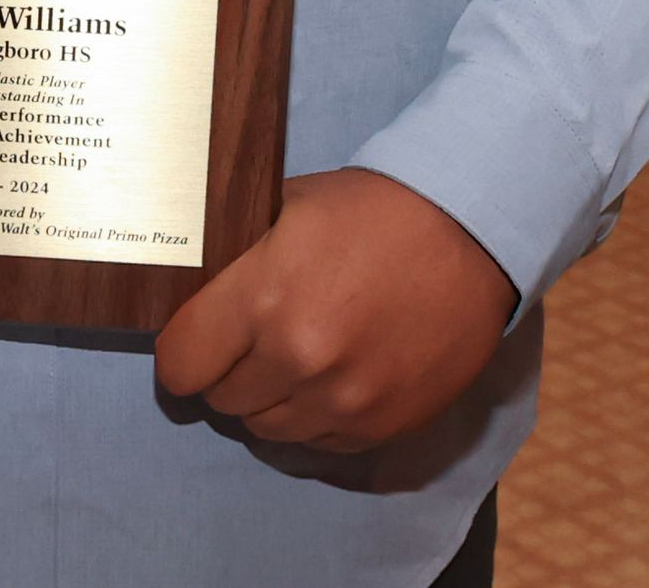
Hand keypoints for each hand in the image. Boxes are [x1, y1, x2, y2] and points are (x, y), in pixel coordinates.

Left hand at [152, 170, 516, 452]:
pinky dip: (312, 416)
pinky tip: (329, 376)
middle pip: (220, 399)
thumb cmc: (374, 210)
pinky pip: (316, 443)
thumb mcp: (289, 206)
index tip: (192, 339)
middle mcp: (298, 360)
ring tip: (290, 357)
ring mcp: (341, 402)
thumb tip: (193, 281)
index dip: (180, 351)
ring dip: (267, 398)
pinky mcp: (379, 428)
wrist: (468, 234)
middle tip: (246, 340)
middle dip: (224, 371)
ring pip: (264, 429)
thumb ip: (239, 254)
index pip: (180, 362)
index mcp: (264, 298)